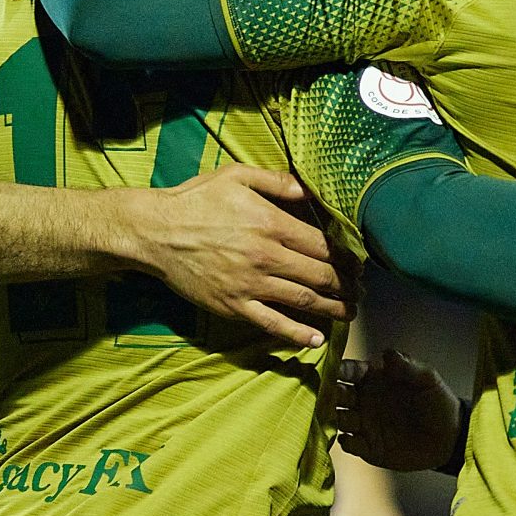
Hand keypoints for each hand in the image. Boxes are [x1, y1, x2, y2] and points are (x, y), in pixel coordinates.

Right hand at [137, 164, 349, 348]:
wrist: (155, 232)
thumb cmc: (195, 200)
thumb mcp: (236, 176)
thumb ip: (277, 182)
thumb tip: (310, 189)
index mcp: (271, 224)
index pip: (321, 244)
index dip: (346, 256)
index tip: (359, 262)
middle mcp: (266, 257)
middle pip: (319, 275)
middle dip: (346, 284)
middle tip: (361, 290)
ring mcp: (250, 285)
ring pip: (303, 300)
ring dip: (332, 308)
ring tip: (350, 312)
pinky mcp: (234, 305)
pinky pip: (272, 323)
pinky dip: (296, 334)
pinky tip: (315, 339)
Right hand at [333, 349, 463, 473]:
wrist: (450, 438)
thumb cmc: (438, 402)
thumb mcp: (428, 380)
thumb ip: (408, 366)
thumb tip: (387, 353)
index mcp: (373, 379)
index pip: (348, 371)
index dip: (338, 369)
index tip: (331, 370)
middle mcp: (363, 400)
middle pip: (336, 394)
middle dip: (327, 393)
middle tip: (320, 394)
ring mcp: (364, 424)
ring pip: (338, 418)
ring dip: (331, 417)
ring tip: (329, 417)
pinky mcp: (368, 447)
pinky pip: (350, 444)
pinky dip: (345, 442)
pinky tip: (349, 439)